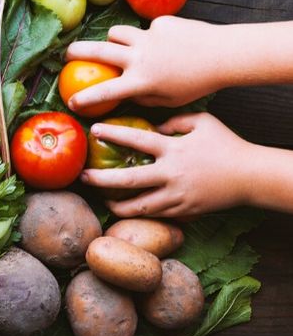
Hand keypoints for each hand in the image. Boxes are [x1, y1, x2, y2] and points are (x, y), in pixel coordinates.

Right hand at [65, 16, 224, 111]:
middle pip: (98, 51)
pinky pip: (148, 29)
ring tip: (116, 44)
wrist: (223, 54)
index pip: (104, 92)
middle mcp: (138, 57)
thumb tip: (127, 93)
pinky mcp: (160, 23)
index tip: (71, 101)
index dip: (84, 98)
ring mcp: (148, 37)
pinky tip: (170, 42)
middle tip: (67, 54)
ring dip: (113, 39)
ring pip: (118, 33)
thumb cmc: (197, 84)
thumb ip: (144, 97)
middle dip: (77, 52)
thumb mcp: (169, 100)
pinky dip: (152, 36)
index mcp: (140, 81)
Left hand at [81, 113, 249, 217]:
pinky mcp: (183, 211)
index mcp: (173, 149)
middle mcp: (171, 174)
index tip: (94, 130)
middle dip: (102, 179)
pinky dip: (139, 214)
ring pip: (138, 206)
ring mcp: (176, 196)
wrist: (250, 176)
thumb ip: (174, 120)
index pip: (136, 140)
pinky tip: (126, 210)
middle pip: (128, 179)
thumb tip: (152, 126)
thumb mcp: (202, 122)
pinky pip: (155, 215)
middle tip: (84, 176)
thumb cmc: (225, 145)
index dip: (113, 134)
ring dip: (116, 204)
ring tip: (102, 200)